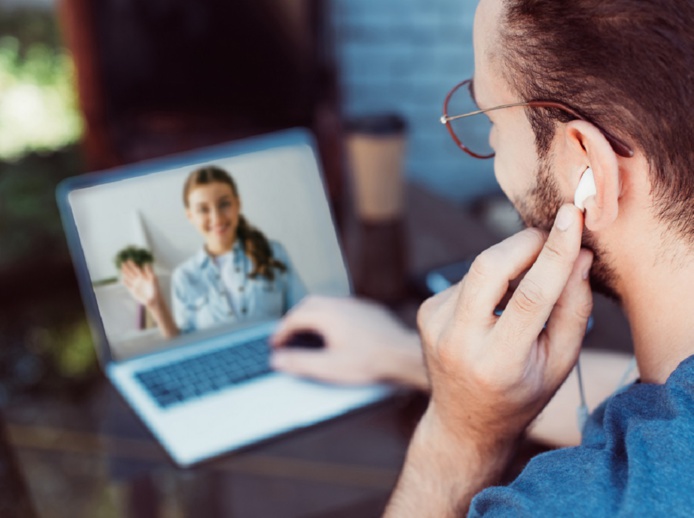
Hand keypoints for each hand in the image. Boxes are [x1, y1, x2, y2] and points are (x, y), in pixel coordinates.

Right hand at [120, 261, 160, 307]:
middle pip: (131, 272)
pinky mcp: (133, 291)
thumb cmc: (155, 288)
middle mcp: (139, 279)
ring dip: (125, 274)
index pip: (136, 269)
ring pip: (129, 278)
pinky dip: (125, 283)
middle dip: (127, 268)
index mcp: (143, 276)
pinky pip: (128, 285)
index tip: (128, 260)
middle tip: (122, 262)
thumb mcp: (153, 279)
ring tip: (121, 269)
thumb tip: (146, 263)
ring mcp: (136, 285)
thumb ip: (149, 271)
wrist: (153, 299)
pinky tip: (122, 280)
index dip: (132, 265)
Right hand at [270, 296, 425, 387]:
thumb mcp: (328, 368)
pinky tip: (335, 330)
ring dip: (312, 315)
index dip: (281, 331)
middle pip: (308, 305)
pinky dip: (330, 315)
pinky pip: (342, 307)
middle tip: (287, 334)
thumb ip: (300, 362)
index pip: (294, 318)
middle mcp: (340, 304)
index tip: (275, 343)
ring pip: (326, 303)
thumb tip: (277, 360)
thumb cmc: (370, 361)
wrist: (403, 355)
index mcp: (327, 315)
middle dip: (294, 318)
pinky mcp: (369, 310)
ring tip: (307, 332)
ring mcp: (356, 305)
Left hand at [384, 204, 592, 516]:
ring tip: (528, 283)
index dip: (554, 253)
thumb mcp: (560, 363)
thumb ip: (574, 310)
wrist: (464, 421)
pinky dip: (491, 279)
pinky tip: (498, 302)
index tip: (573, 218)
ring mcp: (434, 325)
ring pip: (479, 268)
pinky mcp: (426, 311)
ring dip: (511, 262)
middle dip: (526, 241)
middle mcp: (457, 342)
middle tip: (555, 235)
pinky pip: (467, 278)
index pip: (530, 296)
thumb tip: (580, 256)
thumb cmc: (521, 393)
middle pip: (489, 267)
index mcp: (498, 363)